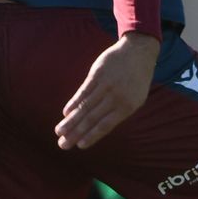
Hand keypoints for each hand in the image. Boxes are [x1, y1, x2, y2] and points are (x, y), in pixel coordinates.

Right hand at [55, 33, 156, 149]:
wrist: (138, 52)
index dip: (92, 136)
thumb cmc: (137, 80)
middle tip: (63, 144)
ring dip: (70, 121)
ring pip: (85, 106)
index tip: (80, 146)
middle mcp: (115, 97)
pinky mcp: (97, 74)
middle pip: (91, 118)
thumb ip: (119, 113)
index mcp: (127, 107)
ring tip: (59, 131)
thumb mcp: (135, 99)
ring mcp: (106, 85)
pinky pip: (83, 91)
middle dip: (75, 133)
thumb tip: (99, 129)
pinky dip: (73, 102)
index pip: (105, 125)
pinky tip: (65, 112)